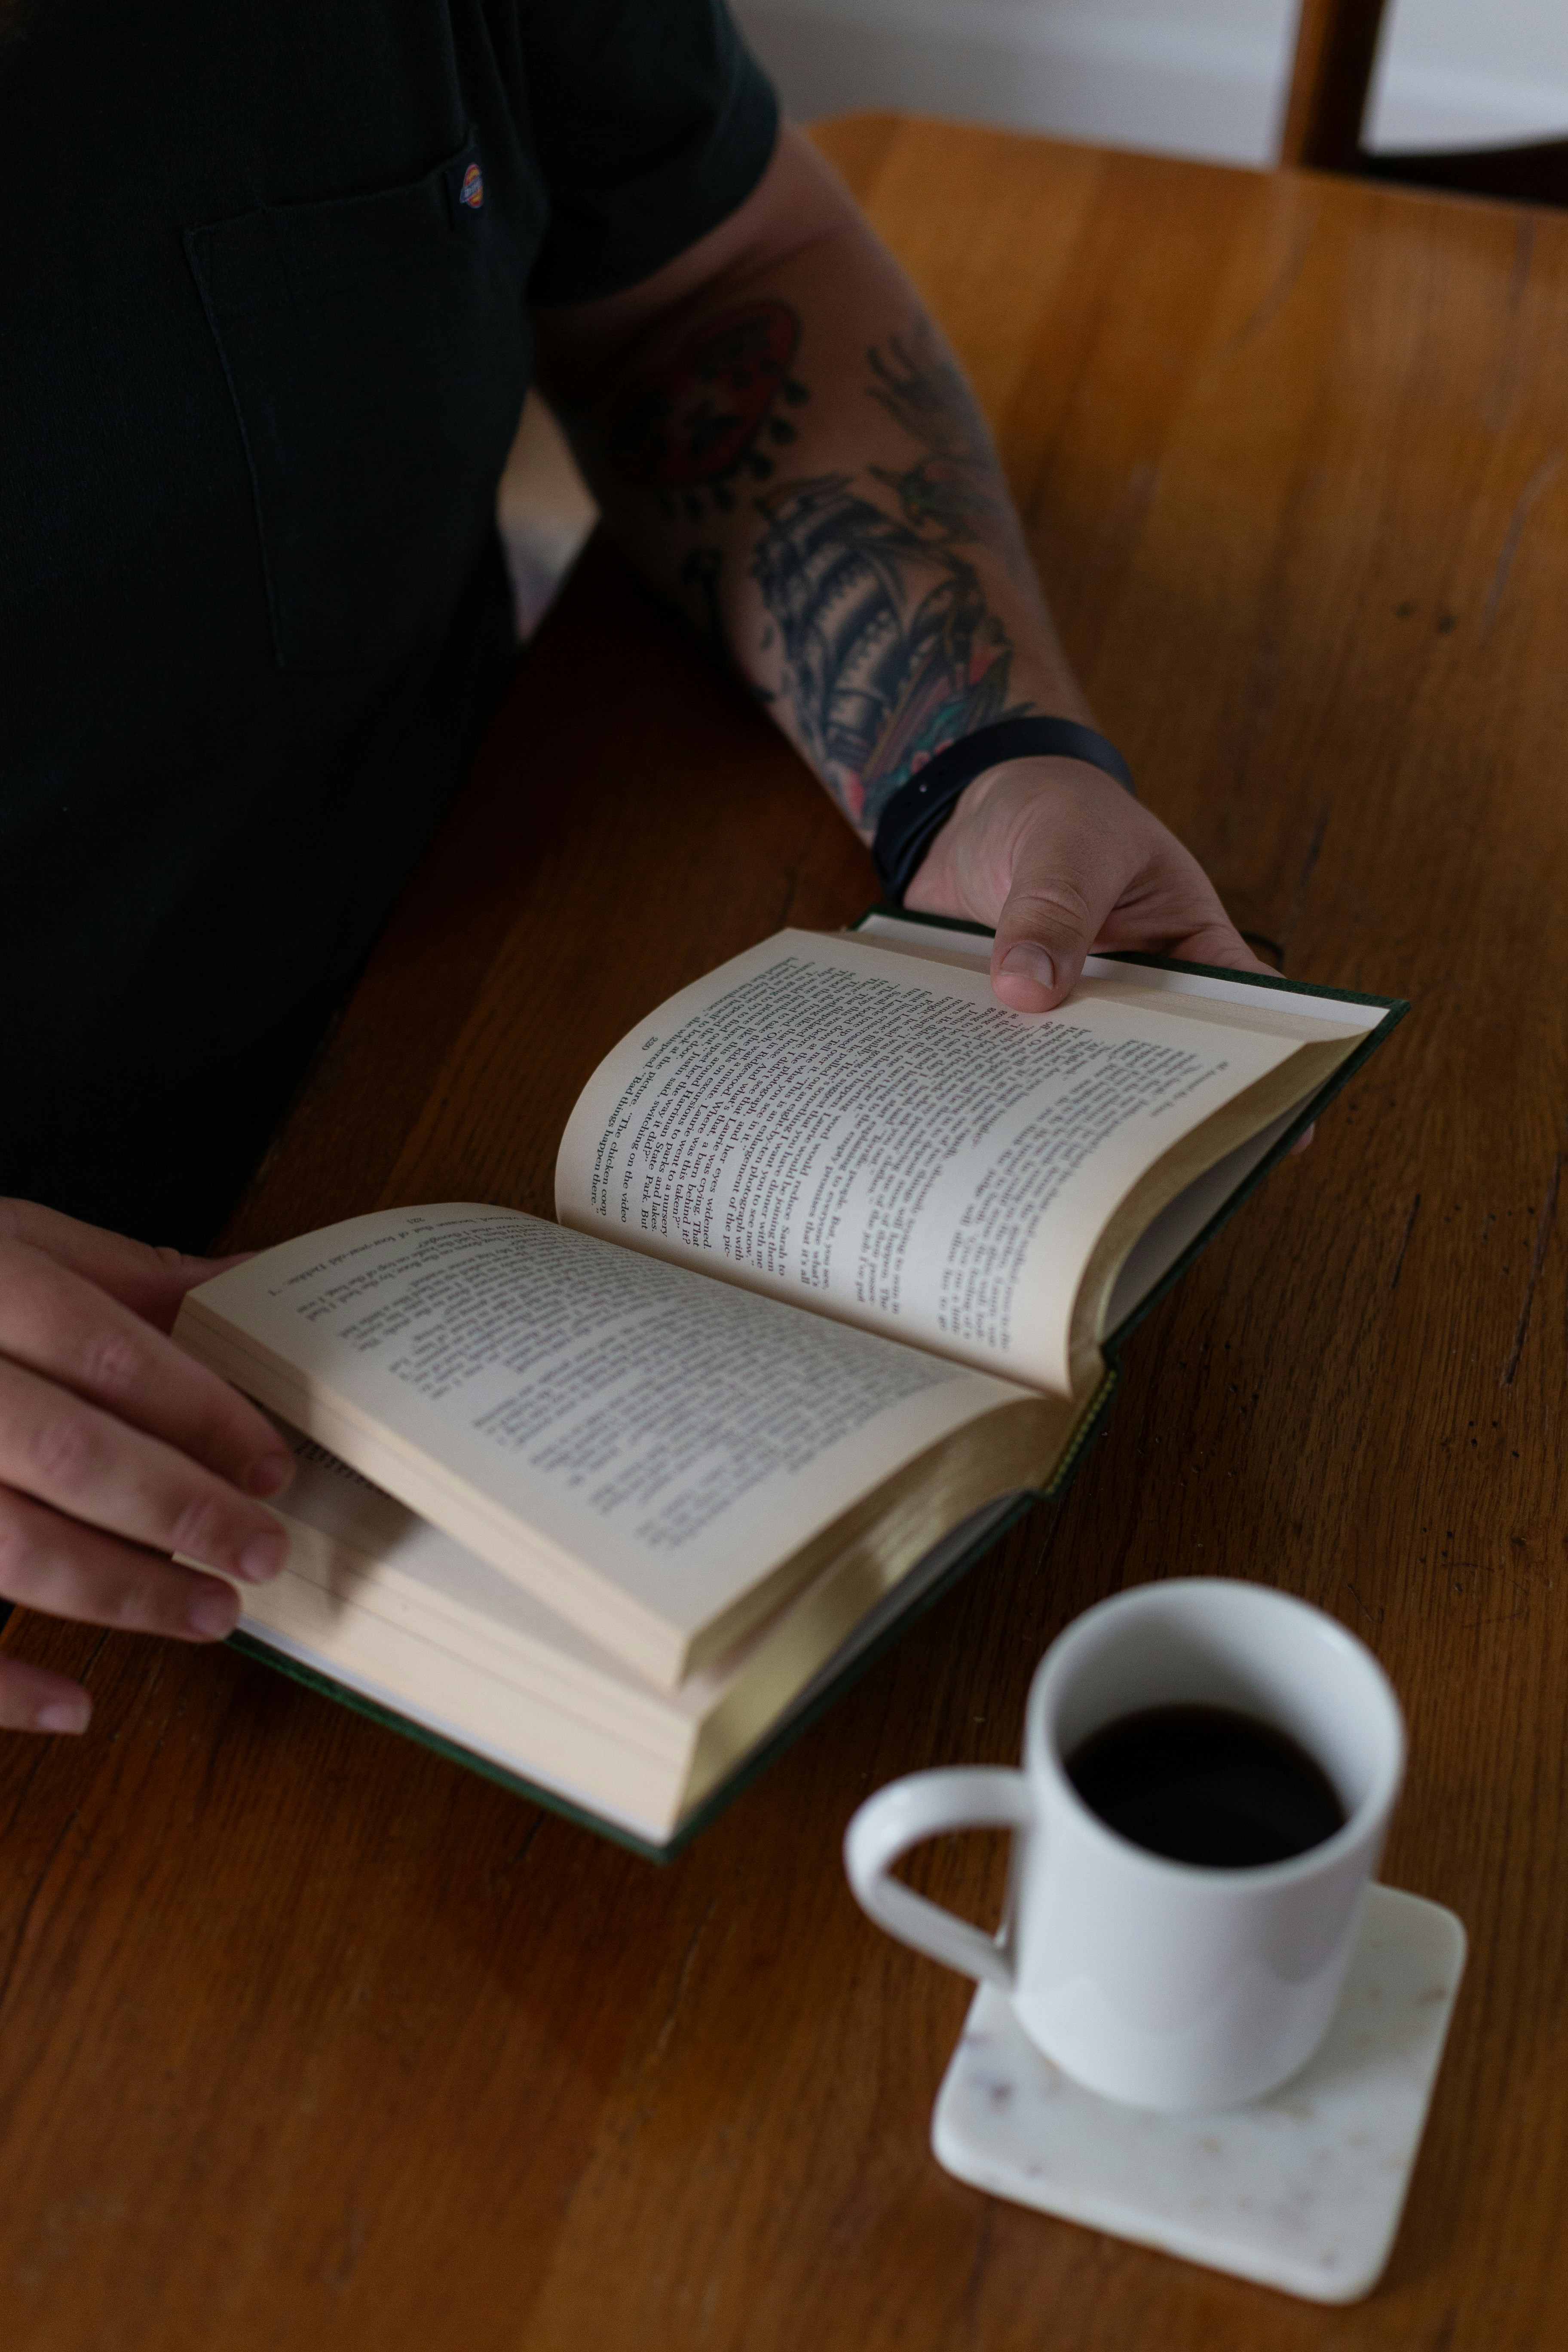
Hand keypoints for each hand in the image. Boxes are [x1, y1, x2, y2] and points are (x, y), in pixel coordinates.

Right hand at [0, 1199, 293, 1735]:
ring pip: (9, 1545)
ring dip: (118, 1590)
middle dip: (180, 1510)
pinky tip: (74, 1709)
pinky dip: (0, 1686)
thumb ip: (120, 1276)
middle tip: (263, 1552)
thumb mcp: (7, 1243)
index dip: (199, 1412)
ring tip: (211, 1615)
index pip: (106, 1351)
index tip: (271, 1467)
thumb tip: (247, 1284)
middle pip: (69, 1452)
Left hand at [906, 756, 1311, 1149]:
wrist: (967, 809)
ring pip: (1072, 1075)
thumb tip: (1026, 987)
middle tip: (1129, 1166)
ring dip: (1050, 1105)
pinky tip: (963, 1111)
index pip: (1241, 1011)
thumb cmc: (1053, 808)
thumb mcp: (1067, 841)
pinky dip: (984, 1078)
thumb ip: (1053, 906)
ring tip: (1035, 1156)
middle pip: (1153, 1063)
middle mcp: (1134, 992)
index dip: (1265, 1068)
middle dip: (1140, 1108)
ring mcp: (1070, 1012)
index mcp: (1187, 944)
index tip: (1287, 1127)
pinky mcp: (1009, 1021)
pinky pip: (1003, 1060)